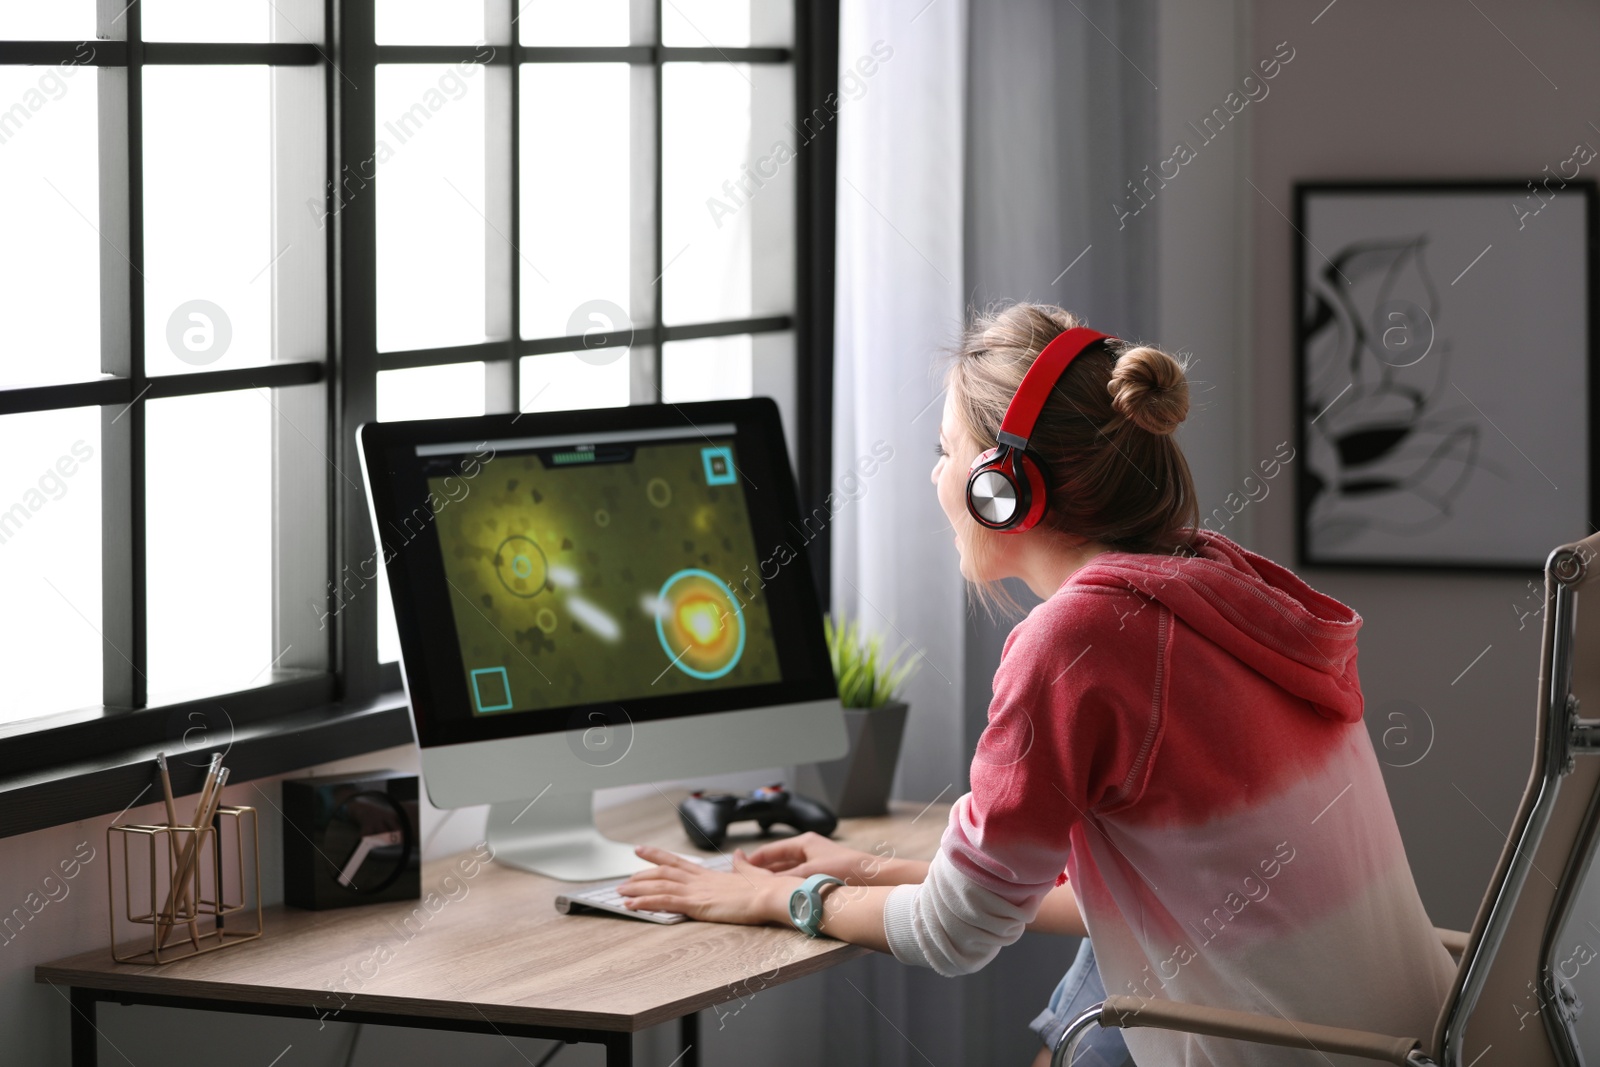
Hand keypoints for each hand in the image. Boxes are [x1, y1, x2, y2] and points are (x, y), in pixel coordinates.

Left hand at [616, 844, 800, 925]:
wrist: (770, 894)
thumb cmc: (764, 888)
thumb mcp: (750, 873)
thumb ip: (741, 866)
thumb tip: (739, 855)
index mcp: (709, 875)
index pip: (676, 862)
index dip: (656, 856)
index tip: (641, 850)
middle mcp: (699, 880)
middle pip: (662, 872)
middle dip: (640, 875)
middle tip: (623, 878)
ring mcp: (696, 890)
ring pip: (659, 885)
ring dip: (637, 889)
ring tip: (620, 892)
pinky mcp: (697, 904)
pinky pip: (664, 902)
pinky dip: (645, 903)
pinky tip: (631, 905)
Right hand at [742, 831, 904, 885]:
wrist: (875, 876)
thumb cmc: (845, 870)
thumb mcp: (810, 874)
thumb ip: (786, 880)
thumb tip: (765, 887)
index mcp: (803, 842)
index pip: (770, 851)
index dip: (753, 861)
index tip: (737, 870)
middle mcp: (808, 849)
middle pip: (777, 861)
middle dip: (761, 871)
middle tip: (744, 882)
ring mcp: (815, 860)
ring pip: (787, 871)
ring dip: (774, 879)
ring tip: (758, 890)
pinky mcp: (822, 872)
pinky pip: (797, 878)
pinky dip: (787, 885)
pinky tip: (781, 895)